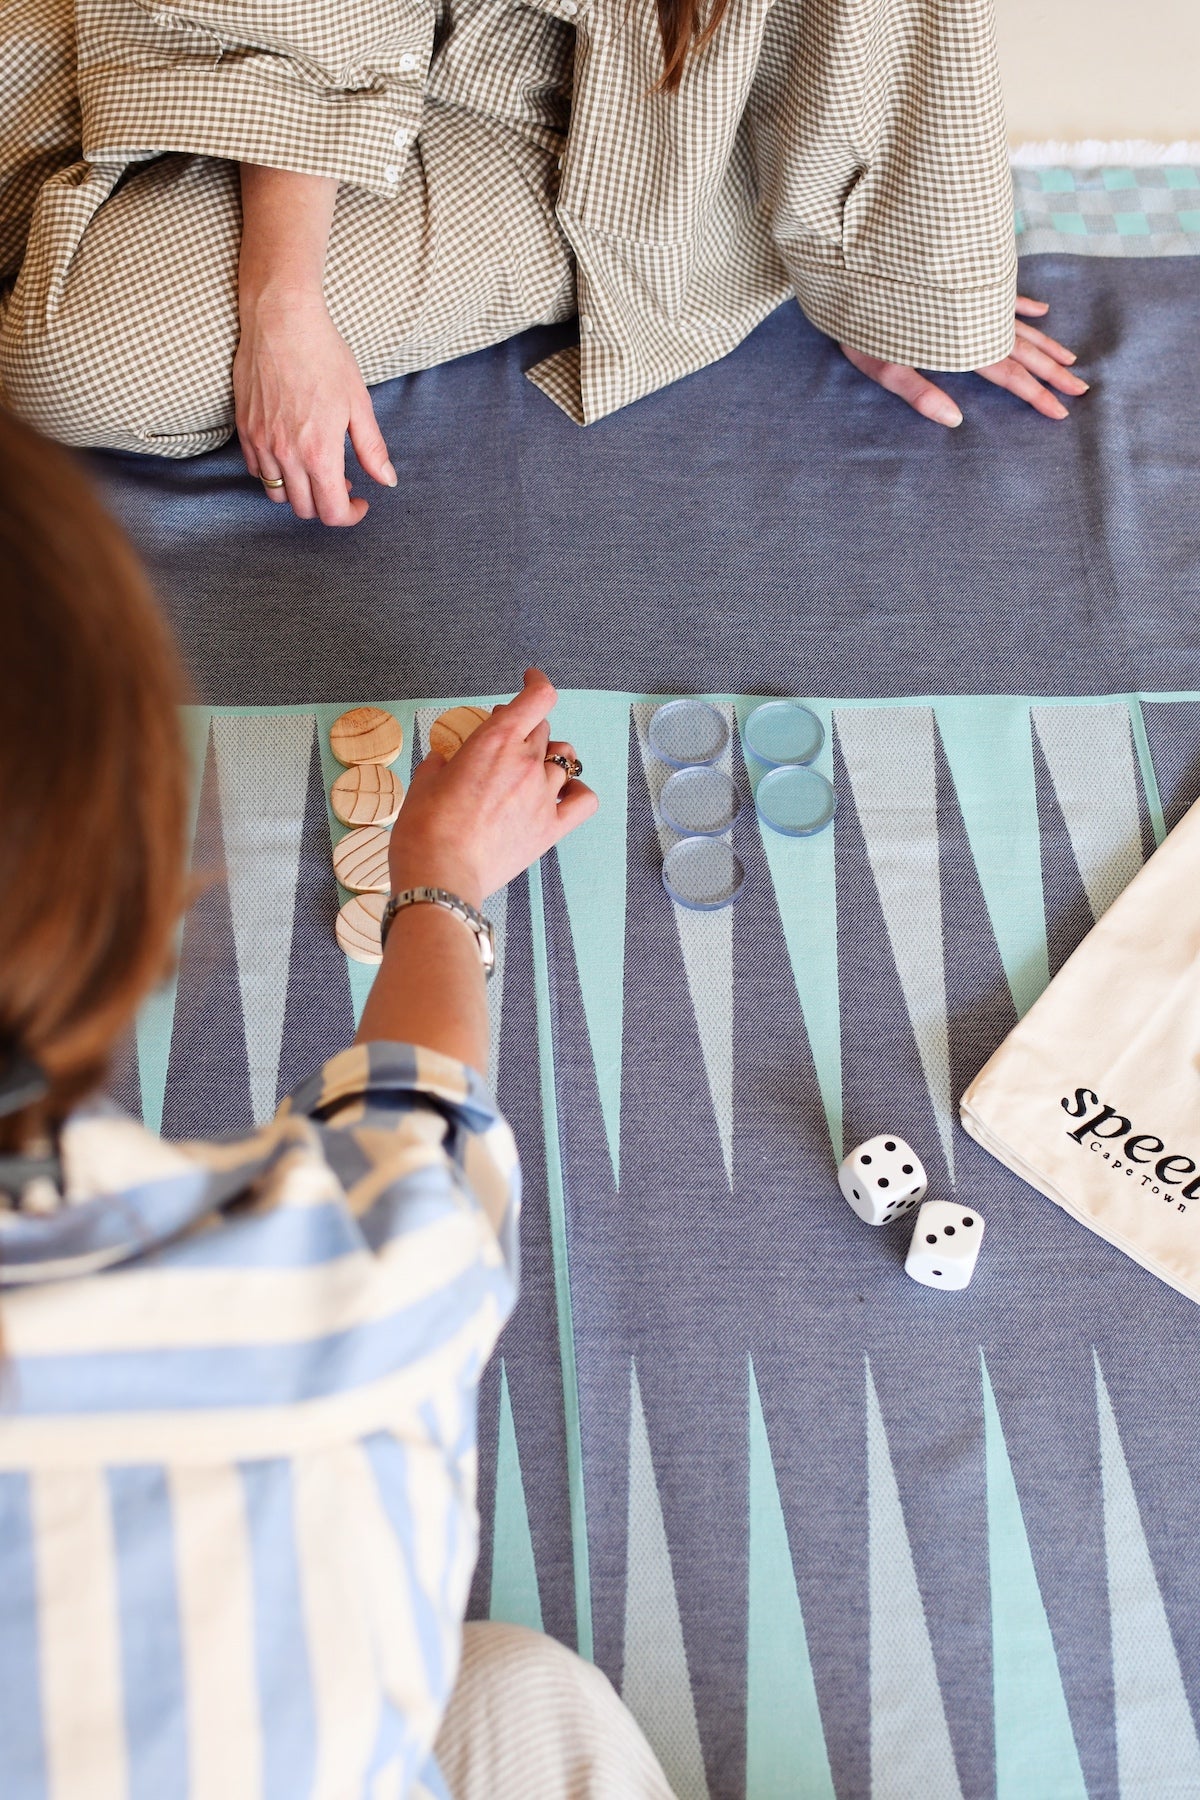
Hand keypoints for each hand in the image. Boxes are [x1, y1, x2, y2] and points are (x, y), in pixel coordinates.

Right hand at [234, 288, 395, 525]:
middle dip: (328, 505)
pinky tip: (291, 455)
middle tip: (343, 482)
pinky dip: (274, 474)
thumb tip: (387, 480)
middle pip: (305, 509)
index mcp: (319, 452)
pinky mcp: (244, 429)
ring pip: (277, 494)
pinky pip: (256, 471)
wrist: (280, 320)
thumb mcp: (358, 403)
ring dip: (300, 492)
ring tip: (316, 470)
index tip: (361, 502)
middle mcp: (286, 455)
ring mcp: (261, 443)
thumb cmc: (324, 356)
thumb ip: (372, 448)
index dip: (351, 515)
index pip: (332, 512)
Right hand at [388, 670, 598, 904]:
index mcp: (494, 741)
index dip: (537, 682)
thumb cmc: (425, 829)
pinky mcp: (551, 828)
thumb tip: (446, 761)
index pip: (537, 697)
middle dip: (526, 728)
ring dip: (550, 757)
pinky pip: (584, 799)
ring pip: (565, 759)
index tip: (529, 680)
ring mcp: (543, 795)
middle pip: (543, 728)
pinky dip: (577, 791)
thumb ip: (442, 762)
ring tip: (530, 769)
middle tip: (505, 742)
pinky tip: (562, 794)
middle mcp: (526, 762)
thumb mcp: (424, 782)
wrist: (440, 875)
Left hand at [839, 297, 1087, 427]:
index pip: (1008, 374)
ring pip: (1020, 323)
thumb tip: (955, 419)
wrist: (850, 263)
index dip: (1035, 395)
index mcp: (958, 343)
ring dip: (1046, 342)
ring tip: (1070, 359)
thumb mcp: (881, 363)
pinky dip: (1022, 302)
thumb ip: (918, 392)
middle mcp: (973, 318)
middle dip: (1052, 373)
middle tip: (1080, 389)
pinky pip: (1002, 293)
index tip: (1059, 411)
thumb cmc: (859, 318)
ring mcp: (970, 297)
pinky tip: (1043, 309)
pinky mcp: (962, 281)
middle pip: (1023, 350)